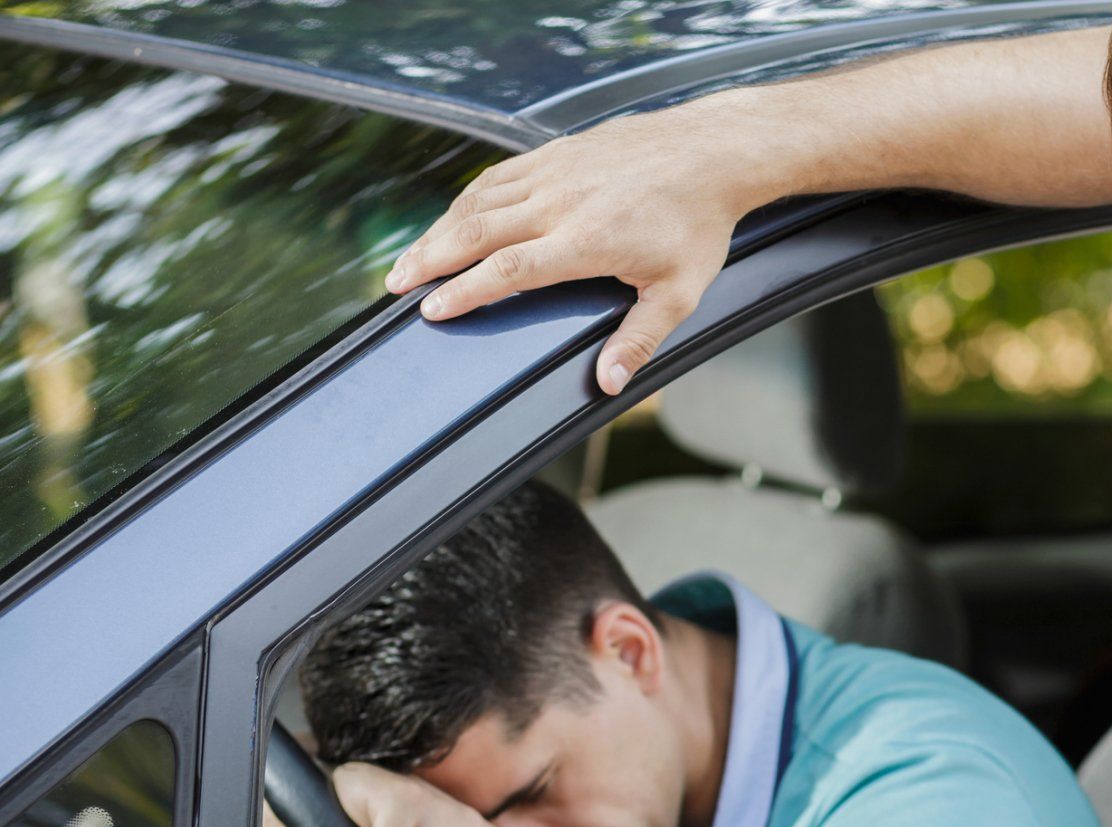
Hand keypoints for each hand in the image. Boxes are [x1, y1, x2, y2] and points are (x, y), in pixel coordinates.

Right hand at [384, 99, 762, 395]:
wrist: (710, 151)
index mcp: (586, 240)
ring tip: (412, 258)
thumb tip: (608, 383)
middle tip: (395, 285)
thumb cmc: (698, 225)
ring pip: (479, 201)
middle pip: (477, 231)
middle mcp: (561, 201)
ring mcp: (555, 171)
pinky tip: (453, 219)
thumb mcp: (679, 293)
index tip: (433, 310)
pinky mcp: (555, 152)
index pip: (509, 270)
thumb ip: (639, 338)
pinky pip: (498, 176)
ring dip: (439, 230)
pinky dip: (467, 200)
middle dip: (430, 260)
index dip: (465, 292)